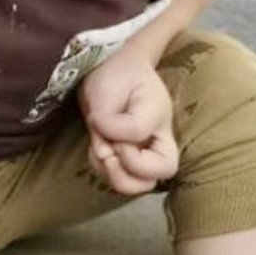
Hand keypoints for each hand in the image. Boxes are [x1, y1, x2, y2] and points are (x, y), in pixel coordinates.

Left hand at [78, 47, 177, 194]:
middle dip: (124, 176)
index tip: (108, 128)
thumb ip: (111, 123)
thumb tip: (104, 149)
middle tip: (106, 153)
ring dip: (109, 174)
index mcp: (159, 124)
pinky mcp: (125, 156)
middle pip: (152, 181)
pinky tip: (96, 145)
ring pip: (134, 185)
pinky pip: (114, 176)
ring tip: (99, 148)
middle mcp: (155, 143)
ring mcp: (142, 152)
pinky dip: (100, 167)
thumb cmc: (118, 75)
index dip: (128, 151)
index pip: (152, 155)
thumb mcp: (112, 90)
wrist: (113, 68)